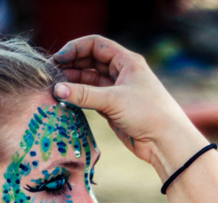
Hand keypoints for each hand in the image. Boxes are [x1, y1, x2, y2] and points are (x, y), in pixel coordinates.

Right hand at [52, 35, 205, 177]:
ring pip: (90, 81)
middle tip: (52, 74)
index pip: (96, 45)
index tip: (58, 58)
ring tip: (56, 88)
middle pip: (90, 61)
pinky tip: (66, 101)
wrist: (165, 142)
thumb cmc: (147, 113)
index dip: (76, 48)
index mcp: (127, 62)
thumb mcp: (113, 100)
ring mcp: (117, 91)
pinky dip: (79, 98)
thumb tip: (57, 89)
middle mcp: (122, 73)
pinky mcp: (113, 109)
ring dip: (74, 83)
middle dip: (72, 65)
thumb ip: (84, 94)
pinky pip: (91, 98)